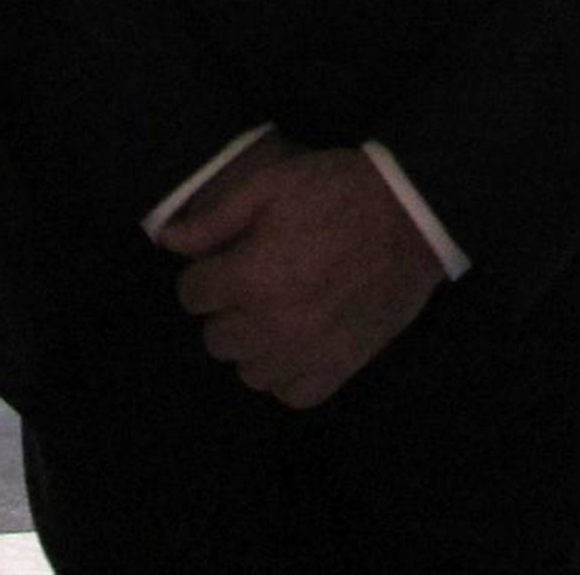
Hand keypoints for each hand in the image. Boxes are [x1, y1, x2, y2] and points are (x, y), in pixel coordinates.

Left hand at [158, 144, 444, 407]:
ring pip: (249, 371)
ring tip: (275, 310)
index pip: (192, 295)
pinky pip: (291, 393)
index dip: (204, 273)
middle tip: (253, 281)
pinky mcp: (340, 368)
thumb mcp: (270, 185)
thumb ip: (214, 218)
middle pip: (216, 338)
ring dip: (253, 343)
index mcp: (250, 277)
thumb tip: (168, 242)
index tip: (225, 260)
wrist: (410, 216)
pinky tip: (296, 341)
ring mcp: (307, 353)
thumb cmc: (337, 191)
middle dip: (225, 308)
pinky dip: (286, 373)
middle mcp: (272, 325)